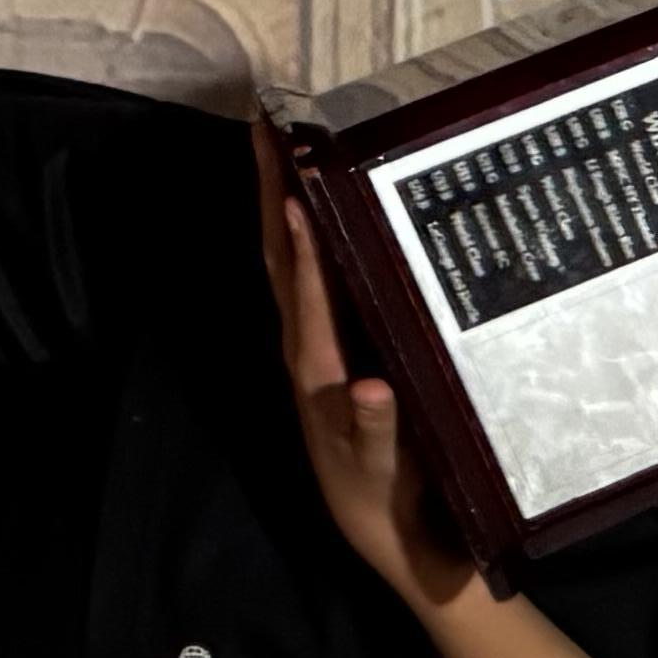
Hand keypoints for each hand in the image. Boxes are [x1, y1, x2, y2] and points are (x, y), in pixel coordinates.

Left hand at [255, 126, 478, 619]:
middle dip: (272, 190)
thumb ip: (375, 428)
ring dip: (284, 199)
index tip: (295, 183)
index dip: (301, 240)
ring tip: (285, 141)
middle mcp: (308, 349)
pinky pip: (317, 277)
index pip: (305, 292)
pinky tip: (325, 203)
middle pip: (283, 256)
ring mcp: (320, 345)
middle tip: (267, 122)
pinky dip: (312, 232)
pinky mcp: (337, 349)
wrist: (390, 536)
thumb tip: (369, 385)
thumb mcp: (385, 468)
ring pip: (294, 261)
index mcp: (318, 370)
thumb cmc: (387, 498)